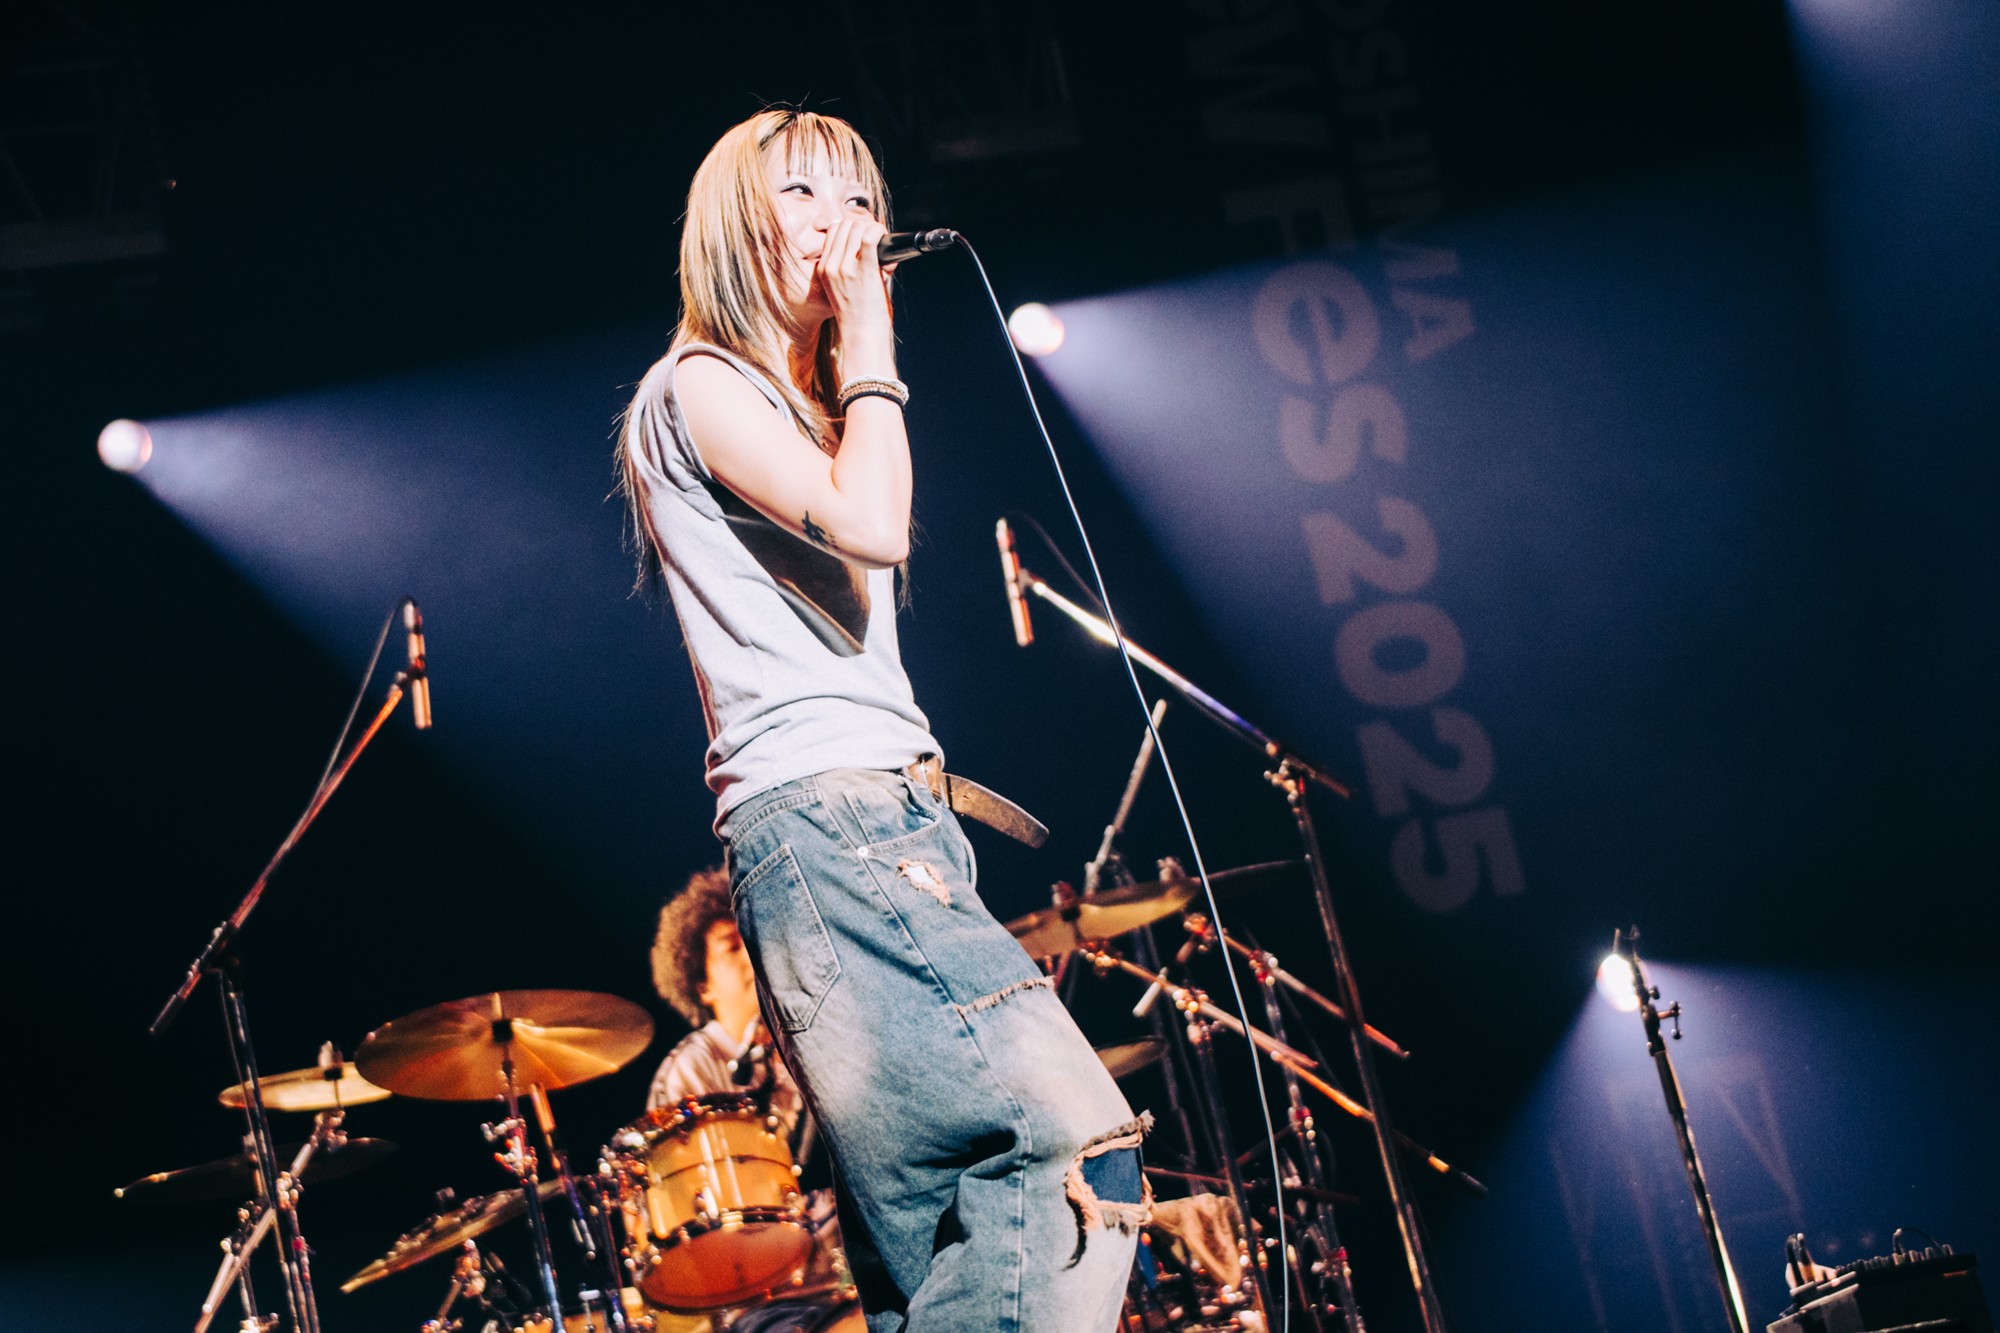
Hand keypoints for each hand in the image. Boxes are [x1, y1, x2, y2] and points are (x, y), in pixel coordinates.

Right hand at [812, 215, 895, 368]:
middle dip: (863, 225)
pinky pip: (869, 238)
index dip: (852, 227)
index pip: (833, 231)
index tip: (865, 233)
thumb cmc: (858, 314)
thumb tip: (878, 244)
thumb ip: (856, 264)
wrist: (862, 334)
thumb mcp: (845, 287)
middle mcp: (831, 266)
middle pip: (845, 225)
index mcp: (824, 268)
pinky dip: (878, 232)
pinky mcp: (863, 271)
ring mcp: (845, 268)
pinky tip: (883, 238)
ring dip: (872, 228)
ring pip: (857, 227)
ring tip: (881, 238)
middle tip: (876, 235)